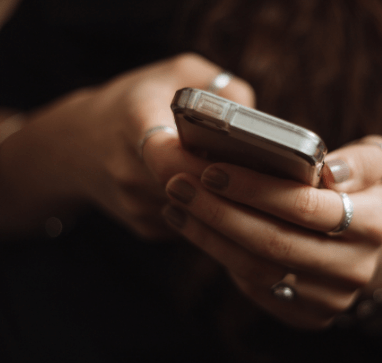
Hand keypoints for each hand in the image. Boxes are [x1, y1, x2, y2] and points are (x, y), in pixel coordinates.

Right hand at [0, 53, 253, 238]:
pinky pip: (190, 224)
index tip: (236, 159)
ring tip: (242, 180)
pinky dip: (207, 210)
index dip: (206, 164)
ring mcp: (135, 206)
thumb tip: (257, 123)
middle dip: (227, 184)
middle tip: (259, 173)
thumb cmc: (137, 101)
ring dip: (221, 200)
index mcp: (134, 123)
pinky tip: (213, 191)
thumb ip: (222, 88)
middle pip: (191, 190)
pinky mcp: (144, 227)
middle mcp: (128, 171)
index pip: (169, 157)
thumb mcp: (177, 73)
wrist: (79, 144)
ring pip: (197, 212)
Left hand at [162, 135, 381, 328]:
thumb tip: (330, 172)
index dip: (256, 189)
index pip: (306, 207)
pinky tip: (195, 227)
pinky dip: (220, 255)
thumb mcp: (381, 164)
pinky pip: (256, 287)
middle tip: (180, 184)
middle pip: (275, 242)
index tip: (213, 170)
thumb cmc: (364, 191)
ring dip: (210, 235)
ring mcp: (330, 298)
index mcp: (374, 224)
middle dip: (220, 212)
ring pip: (258, 269)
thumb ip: (363, 161)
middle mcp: (355, 268)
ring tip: (178, 204)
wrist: (366, 244)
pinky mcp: (307, 315)